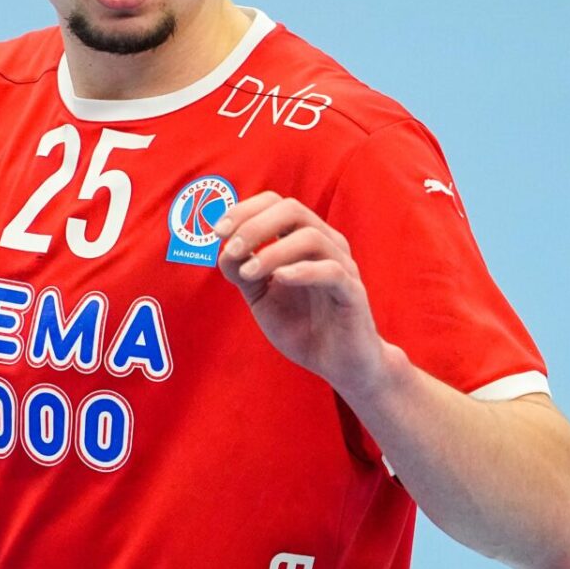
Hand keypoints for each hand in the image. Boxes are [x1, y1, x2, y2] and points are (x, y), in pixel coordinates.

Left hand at [214, 191, 392, 397]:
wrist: (338, 364)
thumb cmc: (303, 325)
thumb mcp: (262, 297)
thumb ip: (243, 272)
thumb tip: (223, 250)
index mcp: (303, 239)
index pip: (275, 204)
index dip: (244, 211)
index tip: (217, 232)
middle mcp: (326, 244)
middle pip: (292, 210)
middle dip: (254, 225)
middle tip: (231, 248)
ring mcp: (342, 266)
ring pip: (311, 237)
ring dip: (272, 252)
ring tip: (247, 273)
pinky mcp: (353, 293)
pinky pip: (331, 271)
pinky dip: (302, 271)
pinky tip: (279, 279)